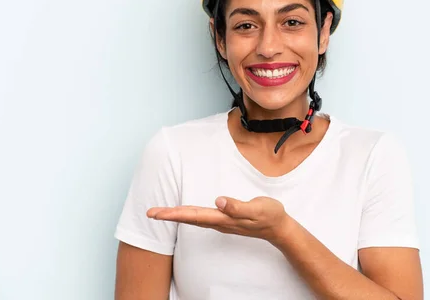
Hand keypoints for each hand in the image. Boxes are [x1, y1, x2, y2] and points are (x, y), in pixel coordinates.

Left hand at [146, 196, 293, 244]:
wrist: (279, 228)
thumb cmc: (269, 216)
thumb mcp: (257, 209)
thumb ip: (238, 206)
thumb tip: (218, 201)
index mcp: (224, 219)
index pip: (194, 215)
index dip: (174, 214)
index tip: (157, 214)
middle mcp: (219, 222)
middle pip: (189, 218)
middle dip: (169, 215)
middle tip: (149, 213)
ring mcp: (221, 222)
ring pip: (194, 218)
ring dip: (176, 215)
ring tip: (161, 213)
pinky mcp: (225, 219)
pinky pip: (201, 217)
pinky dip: (188, 215)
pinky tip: (184, 213)